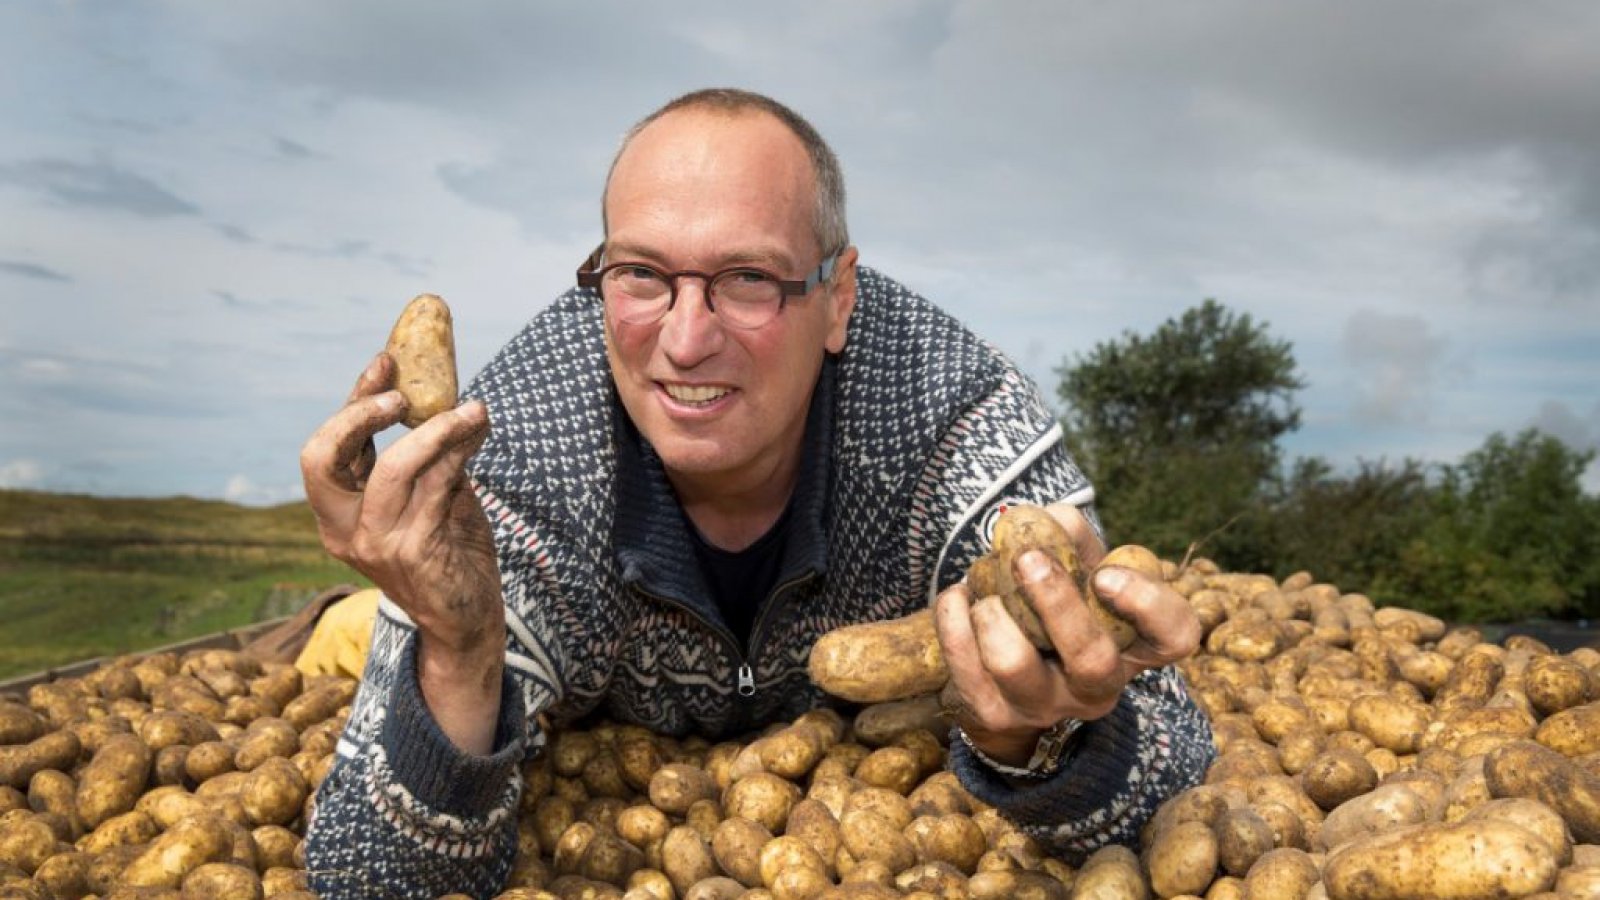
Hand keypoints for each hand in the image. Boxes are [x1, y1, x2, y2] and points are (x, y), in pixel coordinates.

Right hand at [299, 352, 504, 753]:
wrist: (467, 620)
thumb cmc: (449, 554)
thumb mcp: (431, 498)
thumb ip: (428, 458)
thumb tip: (447, 397)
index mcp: (338, 513)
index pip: (328, 448)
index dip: (354, 400)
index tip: (386, 360)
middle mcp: (343, 530)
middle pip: (323, 457)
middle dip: (359, 413)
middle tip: (405, 393)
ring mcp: (375, 545)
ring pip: (393, 467)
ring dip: (436, 429)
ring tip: (473, 410)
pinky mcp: (413, 554)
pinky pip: (435, 487)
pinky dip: (459, 453)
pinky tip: (478, 435)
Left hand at [933, 503, 1200, 766]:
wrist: (1009, 681)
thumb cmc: (1054, 609)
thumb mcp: (1076, 571)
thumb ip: (1071, 537)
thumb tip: (1051, 519)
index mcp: (1133, 648)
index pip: (1174, 635)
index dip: (1148, 604)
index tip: (1106, 573)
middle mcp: (1098, 688)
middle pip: (1092, 659)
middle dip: (1057, 603)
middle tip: (1028, 558)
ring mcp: (1046, 706)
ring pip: (1014, 664)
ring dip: (993, 612)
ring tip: (986, 593)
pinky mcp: (995, 716)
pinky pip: (964, 666)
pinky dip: (953, 620)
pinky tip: (958, 598)